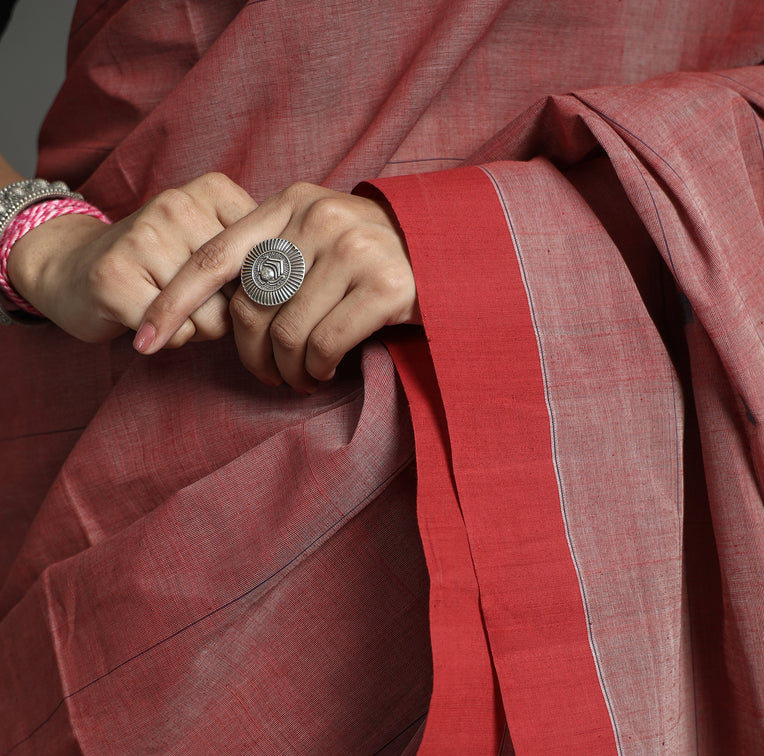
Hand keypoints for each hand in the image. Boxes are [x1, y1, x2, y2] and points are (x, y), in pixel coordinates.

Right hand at [7, 172, 256, 343]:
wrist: (73, 265)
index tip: (226, 280)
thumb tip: (291, 294)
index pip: (269, 264)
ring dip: (197, 328)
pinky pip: (177, 332)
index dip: (253, 289)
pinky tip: (147, 318)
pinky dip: (169, 339)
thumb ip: (259, 257)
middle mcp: (178, 204)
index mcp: (214, 191)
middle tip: (192, 297)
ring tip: (168, 304)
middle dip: (227, 312)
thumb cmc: (162, 264)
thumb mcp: (216, 244)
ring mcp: (143, 236)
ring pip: (212, 318)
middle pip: (242, 293)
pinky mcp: (114, 276)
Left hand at [138, 183, 419, 392]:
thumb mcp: (321, 238)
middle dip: (250, 356)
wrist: (453, 254)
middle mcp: (318, 219)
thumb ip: (276, 253)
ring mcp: (354, 250)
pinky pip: (325, 344)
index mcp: (291, 204)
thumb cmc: (375, 259)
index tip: (146, 342)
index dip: (175, 302)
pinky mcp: (385, 286)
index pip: (215, 256)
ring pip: (287, 332)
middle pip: (251, 305)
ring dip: (287, 370)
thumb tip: (220, 307)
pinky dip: (317, 369)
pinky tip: (325, 371)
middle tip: (267, 378)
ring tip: (300, 379)